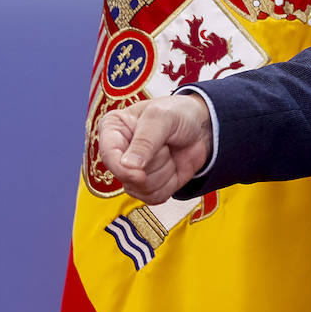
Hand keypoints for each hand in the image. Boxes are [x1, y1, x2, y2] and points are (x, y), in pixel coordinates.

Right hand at [97, 94, 211, 204]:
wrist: (203, 126)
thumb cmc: (178, 113)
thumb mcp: (162, 117)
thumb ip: (145, 140)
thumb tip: (128, 167)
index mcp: (113, 129)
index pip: (108, 155)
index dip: (123, 168)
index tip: (140, 174)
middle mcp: (118, 153)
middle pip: (128, 176)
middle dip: (156, 161)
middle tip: (166, 141)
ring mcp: (132, 172)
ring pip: (142, 188)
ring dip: (165, 171)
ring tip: (168, 150)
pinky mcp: (147, 186)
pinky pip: (154, 197)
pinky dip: (170, 183)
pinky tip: (173, 165)